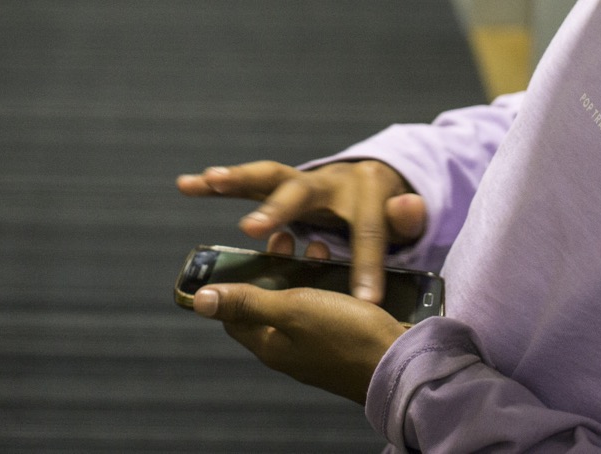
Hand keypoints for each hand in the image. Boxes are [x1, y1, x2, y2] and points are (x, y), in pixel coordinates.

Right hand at [176, 159, 426, 301]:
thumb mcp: (401, 219)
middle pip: (301, 192)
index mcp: (363, 194)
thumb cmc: (383, 211)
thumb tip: (410, 207)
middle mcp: (326, 181)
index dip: (367, 263)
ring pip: (265, 178)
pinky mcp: (278, 185)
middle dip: (279, 210)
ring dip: (234, 181)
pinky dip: (218, 184)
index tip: (365, 299)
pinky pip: (245, 184)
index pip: (368, 230)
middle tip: (255, 228)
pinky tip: (189, 184)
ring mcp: (299, 181)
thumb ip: (406, 219)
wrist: (368, 182)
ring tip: (205, 181)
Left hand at [190, 232, 407, 403]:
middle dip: (271, 268)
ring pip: (298, 302)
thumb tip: (198, 301)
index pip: (233, 313)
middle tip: (284, 238)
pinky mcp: (342, 340)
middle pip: (266, 304)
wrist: (402, 362)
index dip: (234, 280)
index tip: (247, 248)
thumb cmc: (345, 335)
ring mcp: (317, 346)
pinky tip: (337, 266)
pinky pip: (323, 307)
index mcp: (270, 344)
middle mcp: (289, 348)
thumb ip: (247, 302)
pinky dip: (323, 283)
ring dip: (300, 272)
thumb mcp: (291, 309)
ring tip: (313, 245)